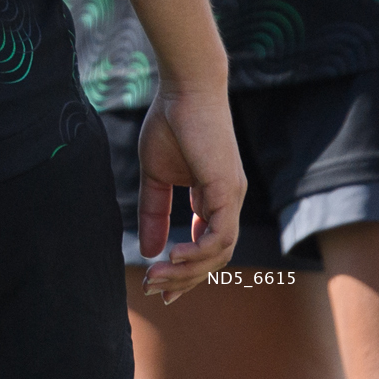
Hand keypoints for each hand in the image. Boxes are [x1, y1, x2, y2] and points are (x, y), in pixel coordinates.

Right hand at [137, 81, 244, 302]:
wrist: (184, 88)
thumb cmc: (170, 121)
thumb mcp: (154, 174)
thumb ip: (153, 211)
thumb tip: (148, 249)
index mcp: (212, 198)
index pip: (205, 246)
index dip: (184, 269)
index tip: (159, 285)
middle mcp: (227, 203)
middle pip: (211, 257)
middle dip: (182, 279)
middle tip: (154, 291)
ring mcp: (231, 198)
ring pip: (217, 253)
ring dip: (186, 271)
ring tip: (156, 277)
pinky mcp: (227, 190)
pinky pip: (219, 236)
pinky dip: (198, 253)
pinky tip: (173, 257)